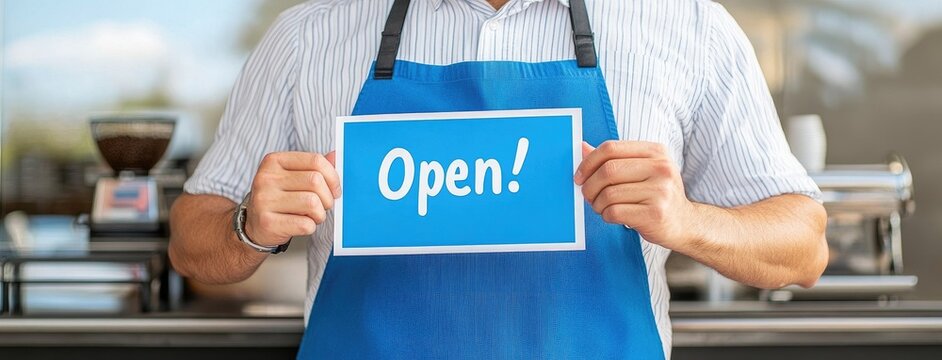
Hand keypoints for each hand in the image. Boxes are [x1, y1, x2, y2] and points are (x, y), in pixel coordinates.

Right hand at [245, 151, 340, 246]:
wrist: (253, 225)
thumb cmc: (279, 199)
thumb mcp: (293, 177)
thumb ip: (314, 167)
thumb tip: (336, 156)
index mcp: (274, 161)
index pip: (315, 160)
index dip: (333, 177)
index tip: (335, 189)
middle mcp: (266, 178)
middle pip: (315, 181)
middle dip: (328, 197)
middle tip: (324, 205)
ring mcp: (264, 200)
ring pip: (312, 203)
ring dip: (320, 214)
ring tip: (312, 216)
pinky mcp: (267, 222)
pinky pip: (305, 224)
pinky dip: (310, 227)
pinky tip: (301, 224)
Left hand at [574, 141, 698, 249]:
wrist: (686, 224)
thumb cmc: (657, 195)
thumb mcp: (642, 170)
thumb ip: (614, 159)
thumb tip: (582, 147)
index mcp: (656, 151)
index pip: (611, 148)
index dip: (588, 162)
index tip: (579, 176)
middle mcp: (661, 168)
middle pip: (607, 171)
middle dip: (589, 186)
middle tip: (587, 195)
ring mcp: (660, 191)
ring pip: (608, 194)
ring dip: (597, 204)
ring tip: (602, 207)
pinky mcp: (655, 214)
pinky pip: (615, 212)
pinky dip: (606, 215)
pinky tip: (613, 216)